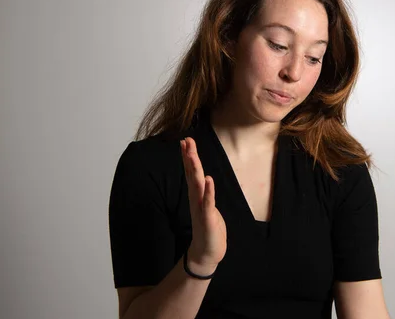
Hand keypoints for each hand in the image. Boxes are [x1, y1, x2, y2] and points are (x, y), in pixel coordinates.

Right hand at [180, 137, 226, 274]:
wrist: (207, 253)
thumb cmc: (209, 229)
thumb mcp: (206, 207)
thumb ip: (203, 193)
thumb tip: (202, 179)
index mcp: (197, 196)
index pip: (191, 173)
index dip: (188, 157)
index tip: (186, 141)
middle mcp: (197, 200)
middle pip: (192, 174)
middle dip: (189, 157)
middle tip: (186, 140)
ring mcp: (201, 208)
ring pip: (197, 185)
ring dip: (195, 169)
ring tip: (192, 154)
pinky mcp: (208, 219)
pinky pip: (208, 202)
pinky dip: (209, 191)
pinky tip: (208, 179)